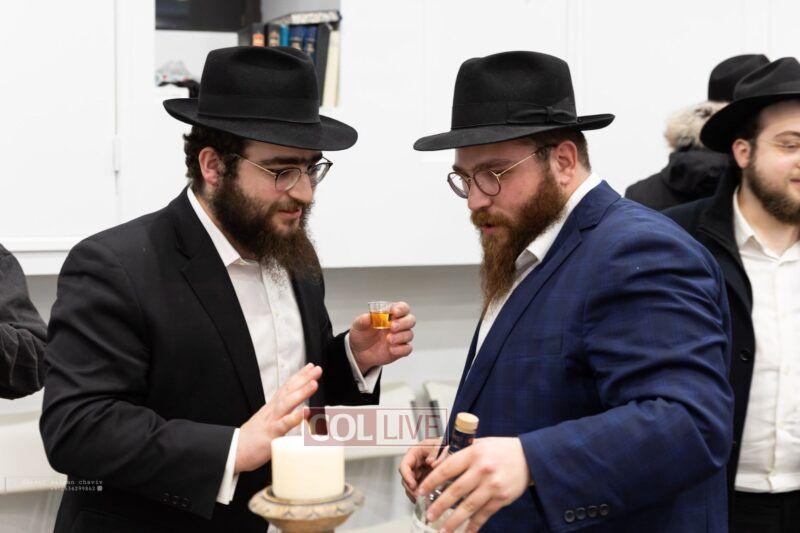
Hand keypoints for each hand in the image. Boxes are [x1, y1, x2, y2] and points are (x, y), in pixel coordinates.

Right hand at [234, 363, 321, 473]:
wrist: (234, 450)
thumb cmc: (252, 439)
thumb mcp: (266, 421)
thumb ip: (280, 415)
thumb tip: (295, 412)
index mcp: (271, 408)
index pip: (287, 388)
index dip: (298, 376)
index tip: (310, 367)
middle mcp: (272, 411)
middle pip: (288, 391)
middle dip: (303, 379)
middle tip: (317, 369)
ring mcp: (271, 421)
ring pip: (287, 403)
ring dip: (301, 392)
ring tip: (314, 384)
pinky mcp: (270, 434)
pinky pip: (284, 425)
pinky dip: (295, 417)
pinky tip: (305, 412)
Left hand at [349, 301, 414, 373]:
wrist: (359, 352)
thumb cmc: (361, 335)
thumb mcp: (358, 326)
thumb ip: (363, 320)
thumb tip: (368, 316)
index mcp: (390, 314)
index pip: (402, 307)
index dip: (401, 308)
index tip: (395, 312)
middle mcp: (398, 324)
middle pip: (411, 320)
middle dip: (403, 323)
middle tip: (392, 327)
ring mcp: (400, 337)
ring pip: (409, 334)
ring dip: (401, 336)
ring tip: (388, 340)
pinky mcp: (400, 350)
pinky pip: (407, 349)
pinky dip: (401, 349)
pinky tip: (391, 349)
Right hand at [398, 437, 443, 501]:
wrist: (454, 446)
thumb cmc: (446, 442)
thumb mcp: (443, 445)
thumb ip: (439, 453)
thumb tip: (433, 463)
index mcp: (416, 451)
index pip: (405, 464)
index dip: (406, 476)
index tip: (412, 484)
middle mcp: (416, 462)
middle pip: (406, 478)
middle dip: (411, 489)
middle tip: (419, 496)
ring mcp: (419, 471)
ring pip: (412, 485)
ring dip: (416, 494)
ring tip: (424, 500)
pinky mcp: (425, 479)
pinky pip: (419, 488)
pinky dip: (421, 495)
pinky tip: (427, 500)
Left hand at [417, 437, 531, 532]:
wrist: (530, 457)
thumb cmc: (502, 450)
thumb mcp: (480, 444)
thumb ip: (461, 453)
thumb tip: (437, 465)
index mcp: (473, 454)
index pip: (447, 469)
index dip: (431, 482)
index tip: (420, 491)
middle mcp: (482, 470)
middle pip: (455, 491)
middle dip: (439, 505)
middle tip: (429, 515)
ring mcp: (492, 486)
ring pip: (468, 506)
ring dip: (453, 520)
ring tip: (442, 530)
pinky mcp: (501, 498)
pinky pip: (484, 514)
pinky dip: (473, 525)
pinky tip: (465, 532)